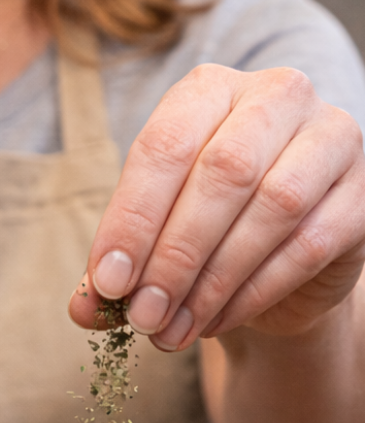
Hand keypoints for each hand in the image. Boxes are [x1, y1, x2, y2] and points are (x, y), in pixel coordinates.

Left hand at [69, 65, 364, 347]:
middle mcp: (276, 97)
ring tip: (172, 330)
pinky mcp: (362, 195)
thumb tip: (86, 307)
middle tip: (142, 315)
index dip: (132, 219)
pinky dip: (253, 292)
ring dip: (212, 281)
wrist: (269, 270)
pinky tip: (215, 322)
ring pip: (272, 206)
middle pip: (223, 172)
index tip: (109, 283)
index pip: (164, 146)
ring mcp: (331, 138)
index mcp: (207, 93)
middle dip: (173, 256)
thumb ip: (112, 270)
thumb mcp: (145, 246)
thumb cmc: (196, 239)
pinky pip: (309, 244)